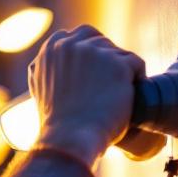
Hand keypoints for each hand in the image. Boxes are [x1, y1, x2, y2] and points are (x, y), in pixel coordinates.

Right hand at [28, 24, 144, 162]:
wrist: (69, 140)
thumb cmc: (57, 123)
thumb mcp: (41, 89)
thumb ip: (48, 70)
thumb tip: (45, 62)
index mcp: (51, 49)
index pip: (80, 36)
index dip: (91, 55)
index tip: (93, 77)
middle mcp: (70, 44)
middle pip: (101, 40)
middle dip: (107, 59)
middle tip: (107, 86)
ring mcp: (94, 52)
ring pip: (119, 54)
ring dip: (120, 73)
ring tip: (113, 99)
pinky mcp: (117, 64)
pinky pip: (136, 64)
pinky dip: (137, 80)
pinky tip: (130, 98)